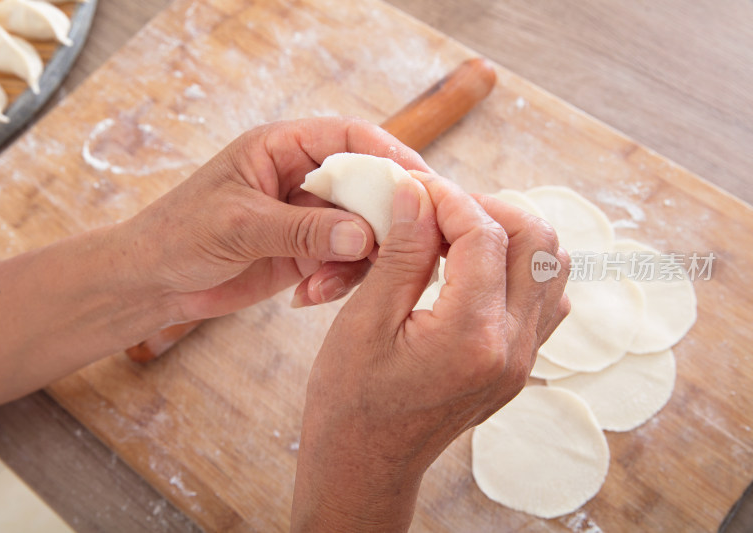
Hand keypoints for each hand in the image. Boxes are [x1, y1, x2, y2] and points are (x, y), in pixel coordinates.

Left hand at [123, 118, 430, 321]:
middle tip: (401, 247)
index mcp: (282, 148)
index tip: (423, 184)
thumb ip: (303, 229)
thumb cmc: (180, 234)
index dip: (390, 156)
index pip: (349, 139)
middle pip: (366, 185)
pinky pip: (345, 262)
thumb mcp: (239, 225)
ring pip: (362, 229)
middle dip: (384, 217)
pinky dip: (340, 280)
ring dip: (358, 260)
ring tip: (323, 285)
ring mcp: (307, 218)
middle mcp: (301, 178)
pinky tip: (309, 295)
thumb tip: (365, 235)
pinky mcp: (307, 253)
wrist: (153, 282)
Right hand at [291, 173, 569, 530]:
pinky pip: (545, 299)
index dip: (450, 198)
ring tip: (455, 234)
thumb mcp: (365, 319)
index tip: (417, 187)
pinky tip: (473, 270)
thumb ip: (402, 251)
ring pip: (551, 266)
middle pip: (537, 241)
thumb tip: (418, 192)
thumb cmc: (352, 399)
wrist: (367, 462)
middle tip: (440, 207)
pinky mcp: (519, 364)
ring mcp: (522, 359)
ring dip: (508, 235)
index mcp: (471, 336)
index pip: (484, 235)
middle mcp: (511, 347)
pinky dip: (518, 268)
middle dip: (490, 208)